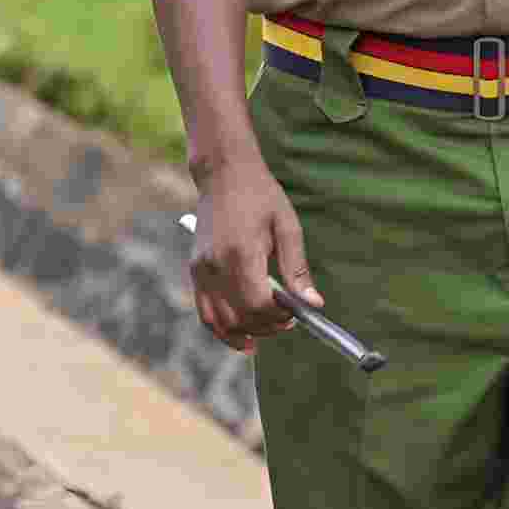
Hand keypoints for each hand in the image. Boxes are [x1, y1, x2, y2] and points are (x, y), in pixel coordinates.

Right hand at [189, 157, 320, 353]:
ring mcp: (201, 268)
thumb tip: (314, 304)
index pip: (258, 303)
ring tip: (266, 330)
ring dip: (244, 333)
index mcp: (241, 252)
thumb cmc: (260, 195)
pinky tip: (241, 336)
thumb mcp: (287, 227)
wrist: (222, 172)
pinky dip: (221, 328)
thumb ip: (297, 269)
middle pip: (240, 316)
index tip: (296, 313)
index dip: (279, 317)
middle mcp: (215, 264)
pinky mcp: (194, 268)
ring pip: (219, 321)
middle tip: (287, 320)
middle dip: (266, 327)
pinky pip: (204, 311)